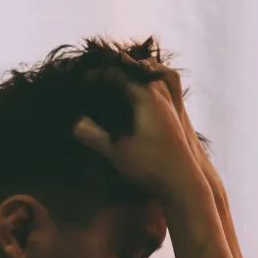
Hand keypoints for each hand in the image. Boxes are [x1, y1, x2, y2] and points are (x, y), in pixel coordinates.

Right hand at [72, 61, 202, 203]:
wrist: (183, 184)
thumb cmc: (149, 166)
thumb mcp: (116, 152)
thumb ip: (94, 135)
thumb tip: (74, 123)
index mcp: (146, 97)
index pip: (119, 74)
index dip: (99, 74)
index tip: (83, 80)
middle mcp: (160, 96)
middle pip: (135, 73)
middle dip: (115, 73)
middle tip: (96, 79)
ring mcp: (169, 107)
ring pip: (147, 83)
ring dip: (130, 82)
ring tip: (112, 88)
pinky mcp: (172, 120)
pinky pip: (154, 95)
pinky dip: (140, 94)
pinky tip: (131, 108)